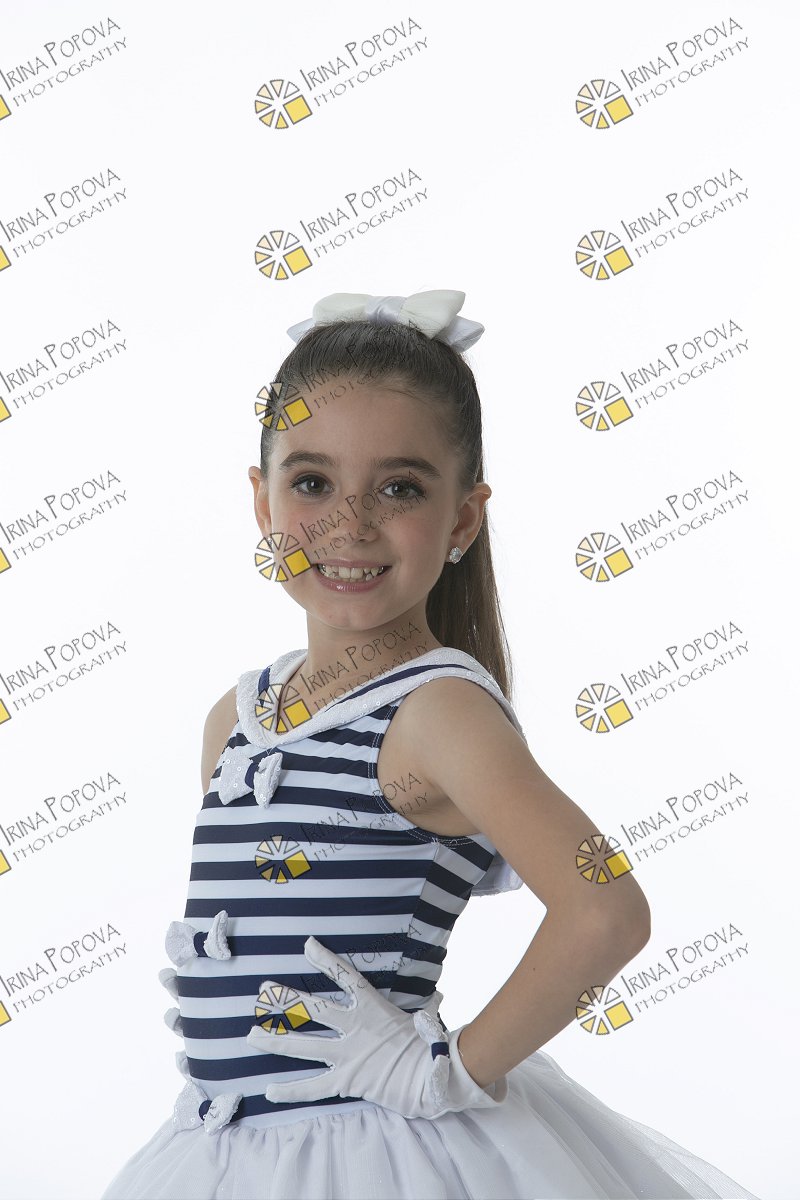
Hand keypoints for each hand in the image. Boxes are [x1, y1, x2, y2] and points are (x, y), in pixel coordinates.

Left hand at [245, 935, 508, 1119]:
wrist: (432, 1074)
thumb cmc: (430, 1045)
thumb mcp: (422, 1018)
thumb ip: (420, 1008)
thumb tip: (437, 1000)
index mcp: (372, 1007)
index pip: (345, 976)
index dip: (326, 960)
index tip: (307, 945)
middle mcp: (354, 1027)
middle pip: (313, 1009)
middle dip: (286, 999)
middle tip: (263, 990)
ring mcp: (347, 1054)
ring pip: (304, 1044)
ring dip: (275, 1039)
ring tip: (250, 1034)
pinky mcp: (346, 1080)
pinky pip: (313, 1086)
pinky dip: (292, 1089)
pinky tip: (270, 1089)